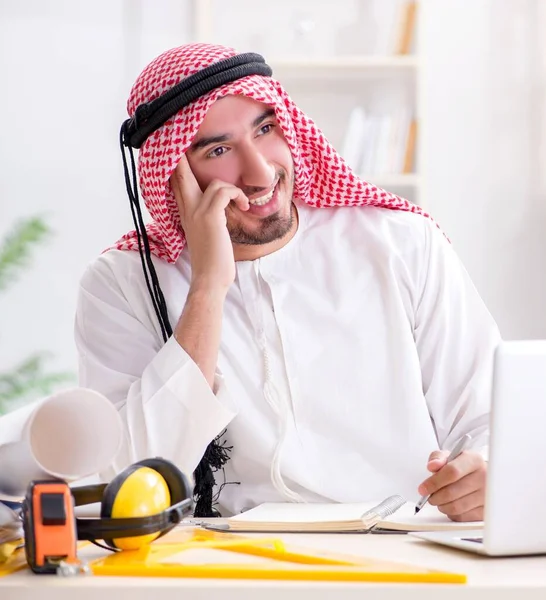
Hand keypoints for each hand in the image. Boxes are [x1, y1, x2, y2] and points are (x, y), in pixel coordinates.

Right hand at [170, 156, 248, 292]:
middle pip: (180, 173)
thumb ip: (207, 218)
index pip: (176, 182)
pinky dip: (237, 195)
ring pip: (213, 182)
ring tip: (241, 204)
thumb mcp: (205, 235)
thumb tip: (219, 207)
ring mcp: (197, 212)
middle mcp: (187, 210)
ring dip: (233, 190)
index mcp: (185, 213)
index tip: (181, 151)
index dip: (178, 164)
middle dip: (184, 156)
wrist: (209, 279)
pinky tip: (243, 207)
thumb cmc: (211, 261)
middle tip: (188, 140)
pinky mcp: (210, 216)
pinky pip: (223, 191)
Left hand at [418, 450, 486, 520]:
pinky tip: (451, 505)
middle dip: (435, 496)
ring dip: (442, 506)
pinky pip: (462, 517)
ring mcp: (487, 496)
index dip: (434, 482)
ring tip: (439, 500)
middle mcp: (484, 478)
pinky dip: (451, 513)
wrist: (479, 476)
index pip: (452, 472)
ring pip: (456, 507)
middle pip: (452, 492)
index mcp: (474, 460)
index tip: (423, 488)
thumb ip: (437, 458)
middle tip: (430, 496)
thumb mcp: (449, 456)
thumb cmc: (462, 466)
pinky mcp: (486, 511)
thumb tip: (432, 466)